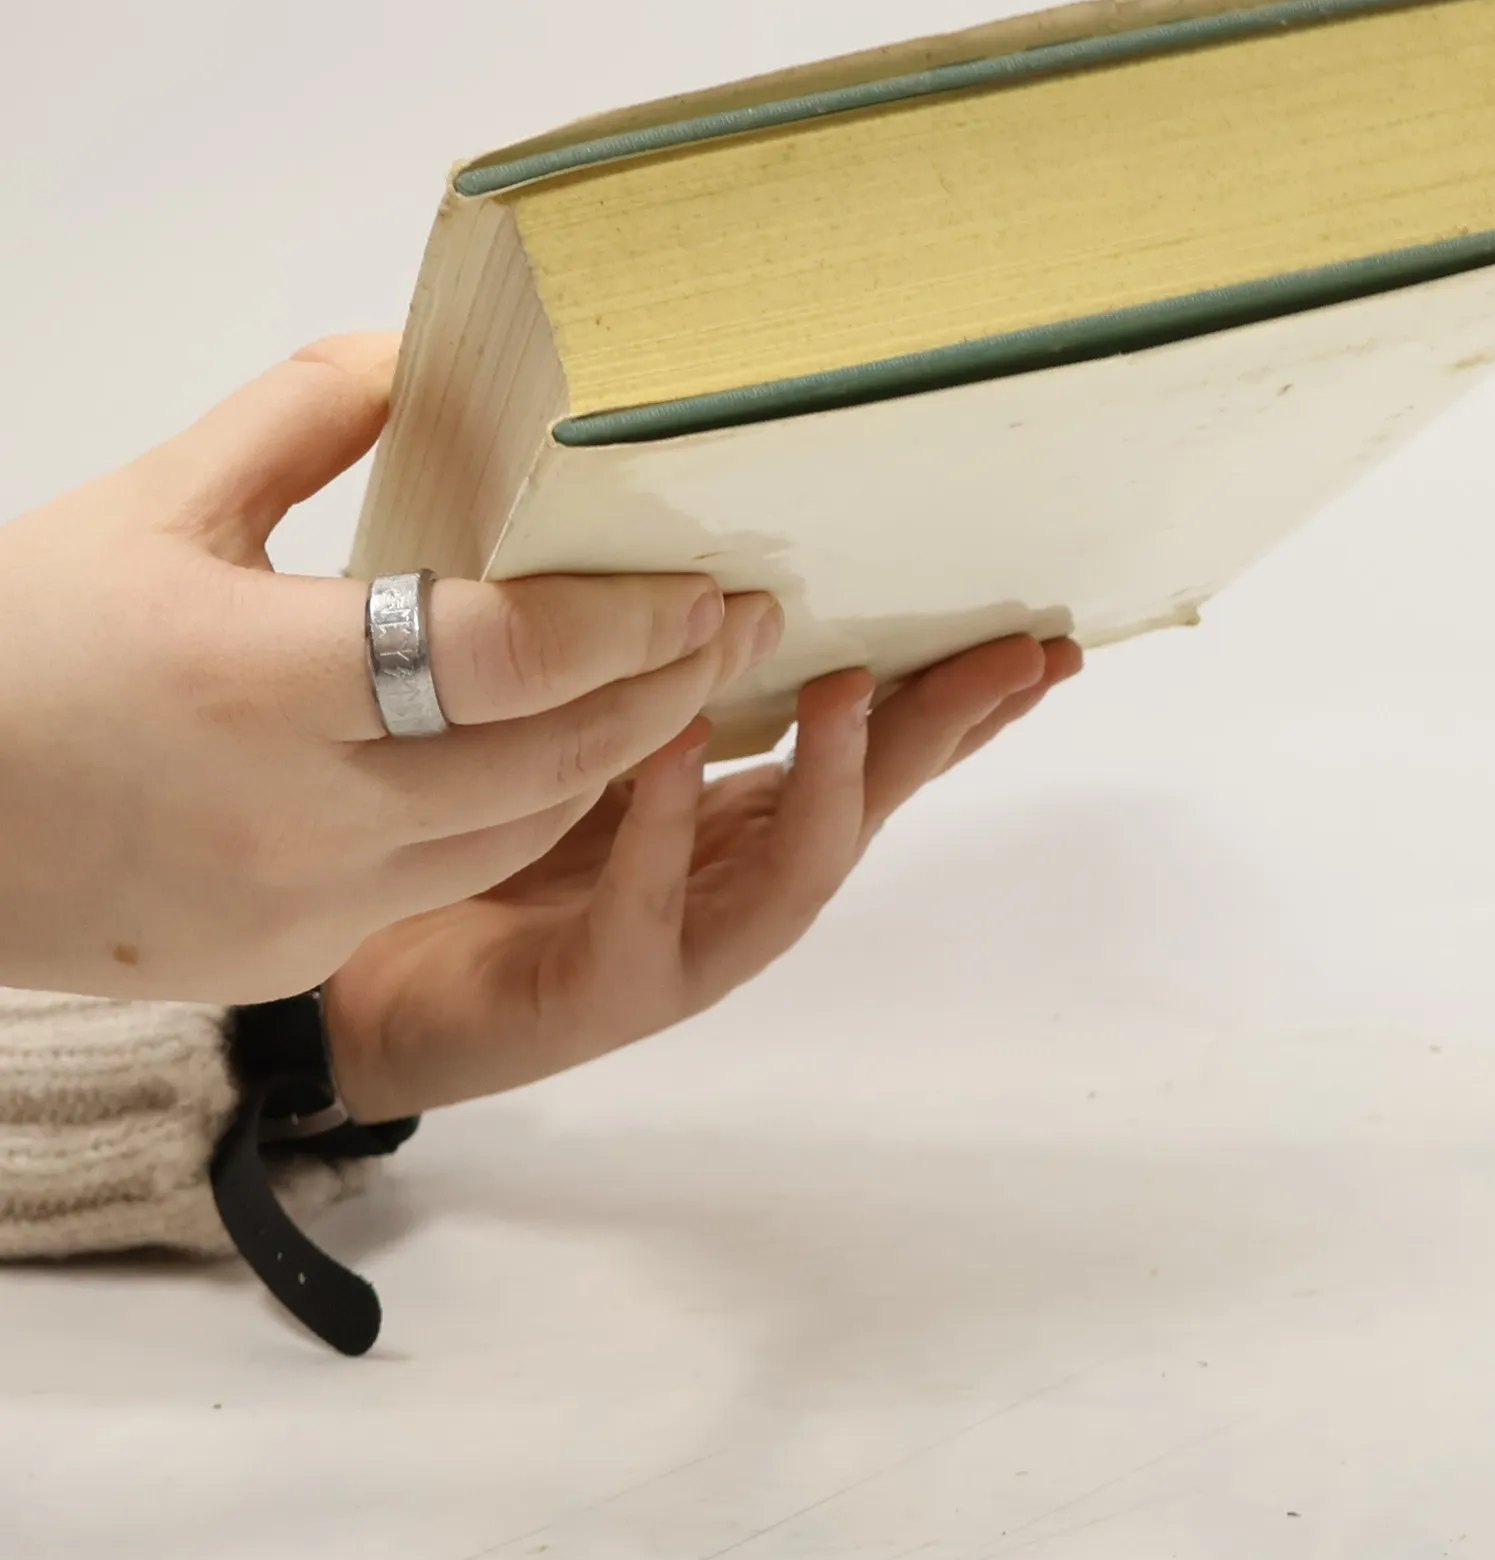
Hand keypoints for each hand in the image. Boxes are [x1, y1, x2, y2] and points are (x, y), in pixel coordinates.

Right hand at [0, 336, 781, 1002]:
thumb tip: (423, 353)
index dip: (627, 618)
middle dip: (666, 687)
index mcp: (256, 677)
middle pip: (552, 756)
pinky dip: (515, 815)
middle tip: (734, 624)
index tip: (704, 581)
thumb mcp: (154, 499)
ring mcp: (303, 902)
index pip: (506, 655)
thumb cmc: (18, 647)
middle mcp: (297, 811)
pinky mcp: (296, 955)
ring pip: (522, 830)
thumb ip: (302, 413)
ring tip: (669, 684)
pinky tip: (545, 756)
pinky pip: (450, 880)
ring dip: (612, 757)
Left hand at [322, 634, 1082, 1120]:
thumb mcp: (603, 749)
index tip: (1045, 641)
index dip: (963, 703)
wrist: (385, 990)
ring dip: (831, 777)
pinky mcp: (604, 987)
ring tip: (851, 685)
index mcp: (748, 818)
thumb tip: (725, 569)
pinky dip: (664, 824)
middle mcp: (738, 881)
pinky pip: (645, 904)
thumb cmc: (497, 858)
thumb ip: (674, 687)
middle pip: (871, 800)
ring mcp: (685, 942)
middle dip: (947, 730)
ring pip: (792, 870)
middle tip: (1020, 654)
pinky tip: (673, 746)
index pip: (880, 753)